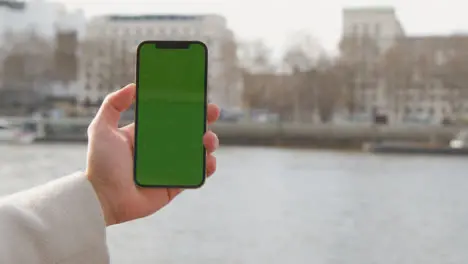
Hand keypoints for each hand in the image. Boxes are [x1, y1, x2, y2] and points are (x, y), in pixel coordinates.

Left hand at [85, 83, 219, 225]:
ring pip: (197, 152)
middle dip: (204, 121)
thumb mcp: (101, 128)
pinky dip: (206, 168)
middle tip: (212, 112)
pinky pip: (196, 175)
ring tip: (208, 139)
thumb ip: (113, 104)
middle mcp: (161, 149)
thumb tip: (134, 86)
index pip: (171, 117)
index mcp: (147, 134)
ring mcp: (170, 168)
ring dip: (208, 143)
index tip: (198, 97)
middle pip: (189, 132)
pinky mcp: (175, 186)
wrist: (103, 198)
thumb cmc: (100, 164)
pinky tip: (208, 161)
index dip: (186, 107)